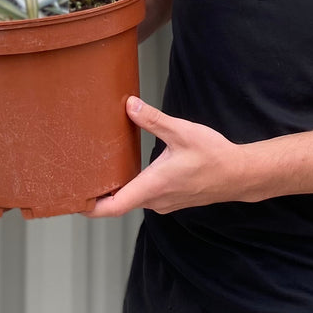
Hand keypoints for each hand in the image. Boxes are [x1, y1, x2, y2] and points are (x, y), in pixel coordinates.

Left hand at [84, 97, 243, 217]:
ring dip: (117, 188)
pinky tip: (129, 170)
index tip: (73, 199)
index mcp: (153, 186)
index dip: (90, 206)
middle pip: (119, 203)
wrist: (240, 174)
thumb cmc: (213, 156)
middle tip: (79, 176)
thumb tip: (129, 105)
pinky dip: (133, 186)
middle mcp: (156, 200)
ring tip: (99, 169)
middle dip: (99, 192)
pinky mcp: (172, 199)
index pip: (114, 207)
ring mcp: (164, 202)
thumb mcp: (181, 132)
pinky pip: (145, 196)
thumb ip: (153, 119)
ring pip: (133, 199)